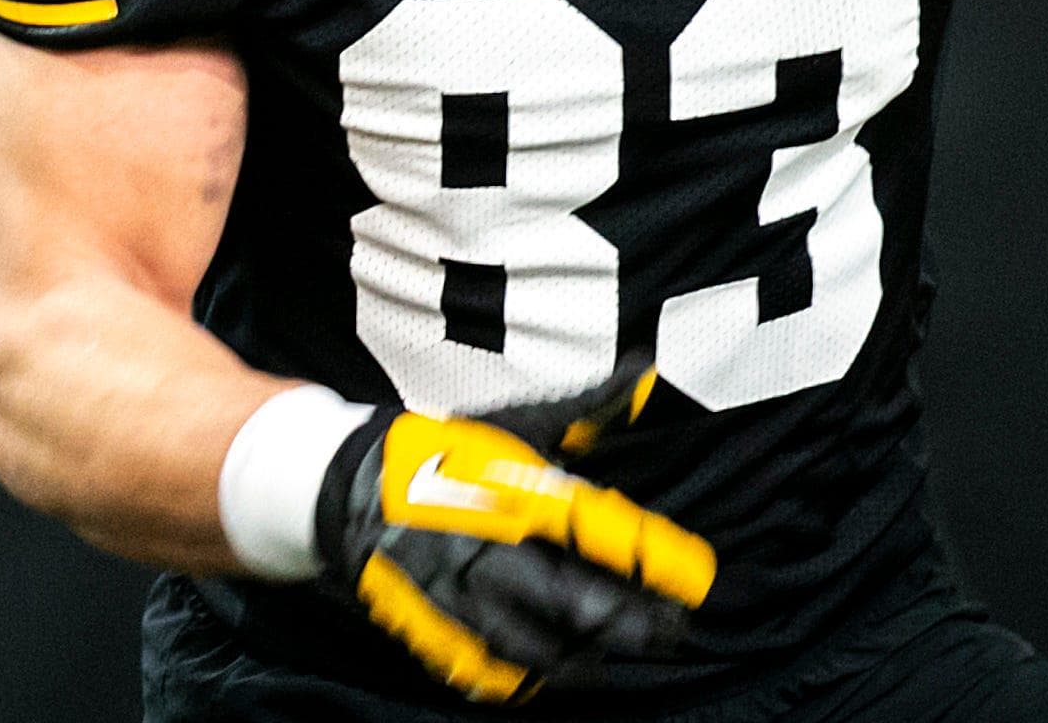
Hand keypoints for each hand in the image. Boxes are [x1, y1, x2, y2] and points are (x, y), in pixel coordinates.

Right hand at [317, 364, 714, 703]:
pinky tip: (557, 672)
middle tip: (671, 631)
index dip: (655, 564)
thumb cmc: (447, 451)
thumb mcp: (518, 422)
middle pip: (577, 602)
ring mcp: (462, 596)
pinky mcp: (437, 626)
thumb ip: (588, 408)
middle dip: (633, 623)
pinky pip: (491, 668)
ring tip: (618, 653)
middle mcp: (494, 550)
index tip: (695, 582)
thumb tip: (648, 372)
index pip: (603, 537)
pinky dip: (529, 676)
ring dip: (588, 655)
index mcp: (517, 496)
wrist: (352, 486)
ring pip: (539, 646)